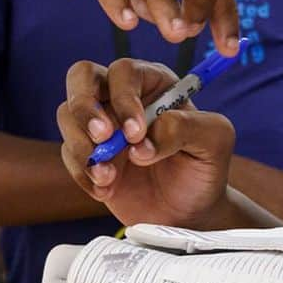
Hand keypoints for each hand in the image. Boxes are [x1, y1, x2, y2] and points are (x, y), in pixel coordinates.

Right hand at [57, 58, 235, 227]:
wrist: (190, 210)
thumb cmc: (205, 166)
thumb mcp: (214, 142)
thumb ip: (185, 129)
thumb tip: (144, 139)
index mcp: (155, 82)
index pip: (125, 71)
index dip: (124, 98)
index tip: (136, 134)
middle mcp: (123, 96)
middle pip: (81, 76)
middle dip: (85, 107)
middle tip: (103, 139)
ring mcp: (101, 123)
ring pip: (67, 115)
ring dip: (83, 148)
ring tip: (109, 177)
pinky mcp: (88, 153)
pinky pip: (68, 152)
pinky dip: (82, 174)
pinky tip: (106, 190)